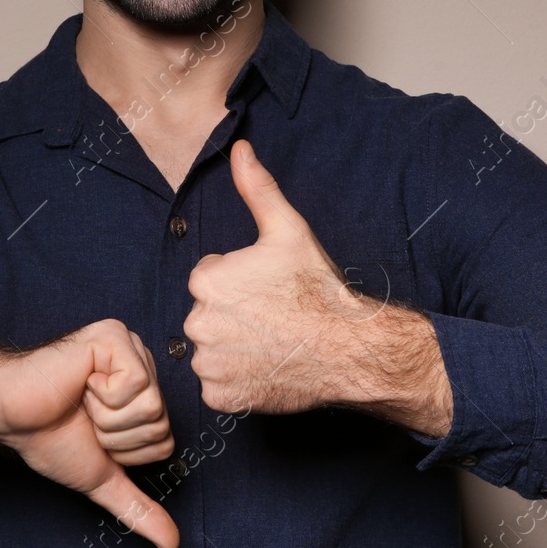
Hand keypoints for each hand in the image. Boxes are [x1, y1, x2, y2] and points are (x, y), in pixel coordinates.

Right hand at [0, 319, 179, 547]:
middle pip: (161, 423)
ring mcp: (131, 346)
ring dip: (107, 417)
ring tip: (82, 399)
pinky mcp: (115, 335)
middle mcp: (143, 365)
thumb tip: (171, 543)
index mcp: (144, 392)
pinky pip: (136, 383)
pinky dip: (103, 395)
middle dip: (117, 434)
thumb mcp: (102, 475)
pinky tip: (81, 382)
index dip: (126, 450)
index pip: (166, 441)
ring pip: (151, 406)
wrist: (11, 412)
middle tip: (85, 416)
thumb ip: (137, 506)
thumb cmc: (50, 436)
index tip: (93, 433)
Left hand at [184, 141, 453, 434]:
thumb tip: (240, 149)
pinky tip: (265, 367)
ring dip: (233, 347)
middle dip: (233, 314)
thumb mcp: (287, 229)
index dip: (241, 281)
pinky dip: (237, 381)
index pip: (210, 278)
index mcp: (206, 281)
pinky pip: (218, 385)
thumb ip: (257, 188)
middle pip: (208, 314)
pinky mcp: (221, 398)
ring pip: (212, 350)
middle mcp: (198, 324)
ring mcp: (209, 365)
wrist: (348, 349)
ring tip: (271, 341)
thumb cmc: (317, 289)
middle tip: (273, 316)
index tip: (268, 289)